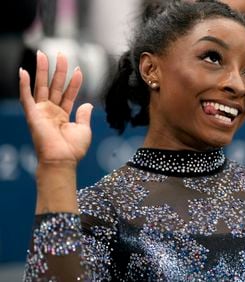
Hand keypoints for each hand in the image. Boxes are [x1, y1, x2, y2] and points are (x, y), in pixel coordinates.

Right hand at [19, 51, 92, 166]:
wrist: (62, 160)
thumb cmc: (72, 149)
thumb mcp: (84, 129)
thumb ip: (84, 115)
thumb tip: (88, 103)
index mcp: (63, 115)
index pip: (68, 94)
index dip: (74, 82)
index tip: (79, 69)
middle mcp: (51, 111)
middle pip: (54, 85)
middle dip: (58, 70)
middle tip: (61, 53)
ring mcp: (41, 112)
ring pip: (41, 86)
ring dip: (42, 70)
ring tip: (43, 54)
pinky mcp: (32, 114)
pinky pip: (26, 97)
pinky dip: (24, 84)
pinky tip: (23, 71)